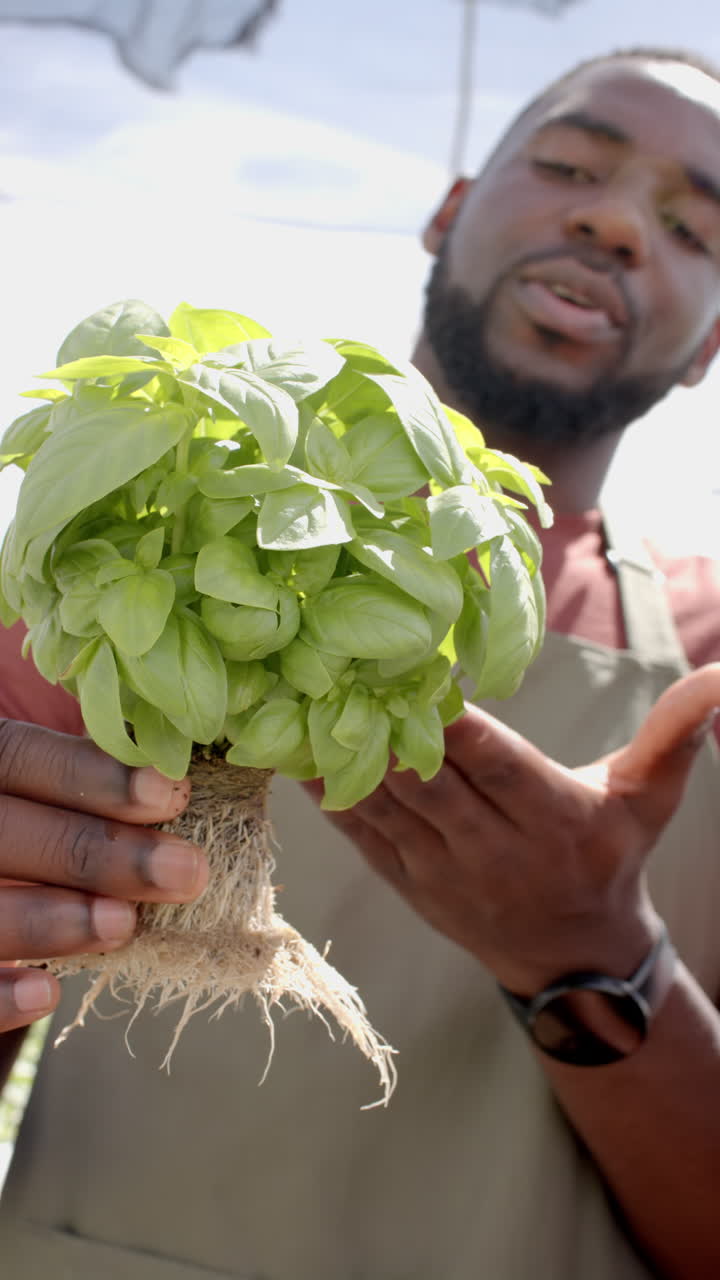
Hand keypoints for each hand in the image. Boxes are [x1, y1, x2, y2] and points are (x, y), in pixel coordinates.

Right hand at [0, 720, 204, 1033]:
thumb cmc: (23, 833)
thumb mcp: (39, 796)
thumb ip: (83, 787)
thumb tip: (177, 789)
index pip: (17, 756)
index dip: (90, 773)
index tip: (170, 794)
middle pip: (1, 828)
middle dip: (94, 851)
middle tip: (183, 872)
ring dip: (49, 919)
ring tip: (123, 925)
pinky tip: (47, 994)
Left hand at [311, 664, 719, 993]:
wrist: (571, 956)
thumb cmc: (609, 858)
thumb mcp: (648, 797)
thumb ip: (677, 732)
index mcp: (553, 818)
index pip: (495, 760)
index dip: (452, 719)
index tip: (413, 670)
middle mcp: (494, 847)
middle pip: (429, 778)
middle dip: (382, 723)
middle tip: (338, 664)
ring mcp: (444, 870)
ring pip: (385, 804)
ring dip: (341, 753)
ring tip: (300, 697)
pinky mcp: (409, 884)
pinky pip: (361, 834)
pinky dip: (328, 794)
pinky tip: (293, 751)